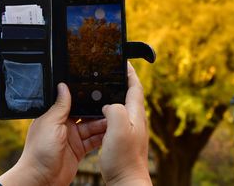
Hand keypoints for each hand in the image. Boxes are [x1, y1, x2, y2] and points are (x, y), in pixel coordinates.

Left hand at [0, 83, 106, 185]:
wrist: (40, 178)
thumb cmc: (39, 151)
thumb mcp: (50, 123)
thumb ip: (60, 105)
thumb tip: (63, 86)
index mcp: (55, 116)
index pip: (73, 103)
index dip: (85, 98)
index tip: (98, 92)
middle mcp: (64, 126)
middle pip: (85, 115)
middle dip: (97, 112)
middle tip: (112, 107)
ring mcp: (72, 139)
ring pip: (91, 128)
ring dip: (102, 125)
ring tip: (115, 119)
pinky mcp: (78, 151)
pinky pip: (93, 141)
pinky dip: (102, 138)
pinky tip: (111, 133)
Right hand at [100, 62, 151, 184]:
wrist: (127, 182)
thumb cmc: (125, 159)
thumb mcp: (119, 128)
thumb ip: (115, 110)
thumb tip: (109, 104)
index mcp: (136, 114)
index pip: (135, 86)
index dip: (129, 72)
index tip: (122, 61)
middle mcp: (135, 121)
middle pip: (129, 95)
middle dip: (120, 82)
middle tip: (108, 72)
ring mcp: (130, 131)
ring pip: (121, 107)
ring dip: (112, 97)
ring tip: (100, 91)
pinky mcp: (123, 140)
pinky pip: (114, 120)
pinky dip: (106, 113)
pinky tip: (97, 116)